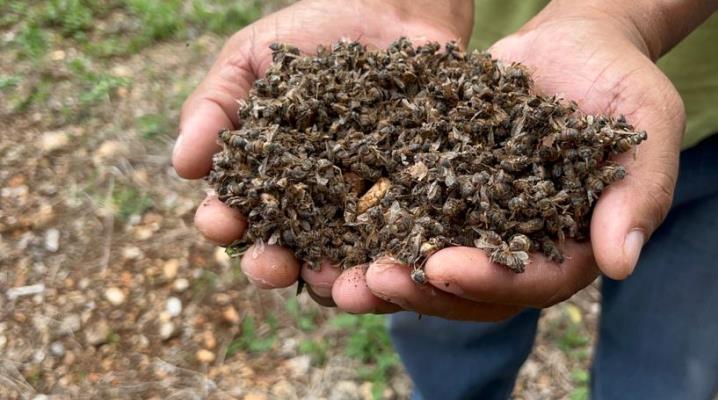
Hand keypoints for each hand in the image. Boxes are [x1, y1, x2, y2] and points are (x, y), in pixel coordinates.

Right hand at [174, 0, 471, 303]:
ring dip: (336, 283)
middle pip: (285, 253)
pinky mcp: (413, 205)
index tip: (219, 220)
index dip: (222, 223)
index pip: (235, 213)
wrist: (394, 9)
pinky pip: (404, 243)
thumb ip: (214, 104)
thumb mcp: (252, 57)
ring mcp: (363, 209)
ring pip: (344, 264)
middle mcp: (311, 205)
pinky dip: (398, 260)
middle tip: (272, 265)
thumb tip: (181, 164)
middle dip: (271, 266)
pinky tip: (394, 263)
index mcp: (264, 178)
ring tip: (336, 281)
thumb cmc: (313, 32)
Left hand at [329, 7, 685, 320]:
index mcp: (574, 246)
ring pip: (431, 267)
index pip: (534, 281)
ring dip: (385, 277)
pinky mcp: (446, 193)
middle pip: (473, 290)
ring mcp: (481, 224)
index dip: (490, 281)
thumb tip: (621, 265)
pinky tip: (327, 229)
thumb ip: (641, 191)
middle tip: (370, 283)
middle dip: (421, 291)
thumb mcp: (647, 123)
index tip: (443, 266)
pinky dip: (371, 231)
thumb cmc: (621, 81)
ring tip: (335, 278)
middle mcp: (522, 247)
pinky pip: (407, 220)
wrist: (576, 45)